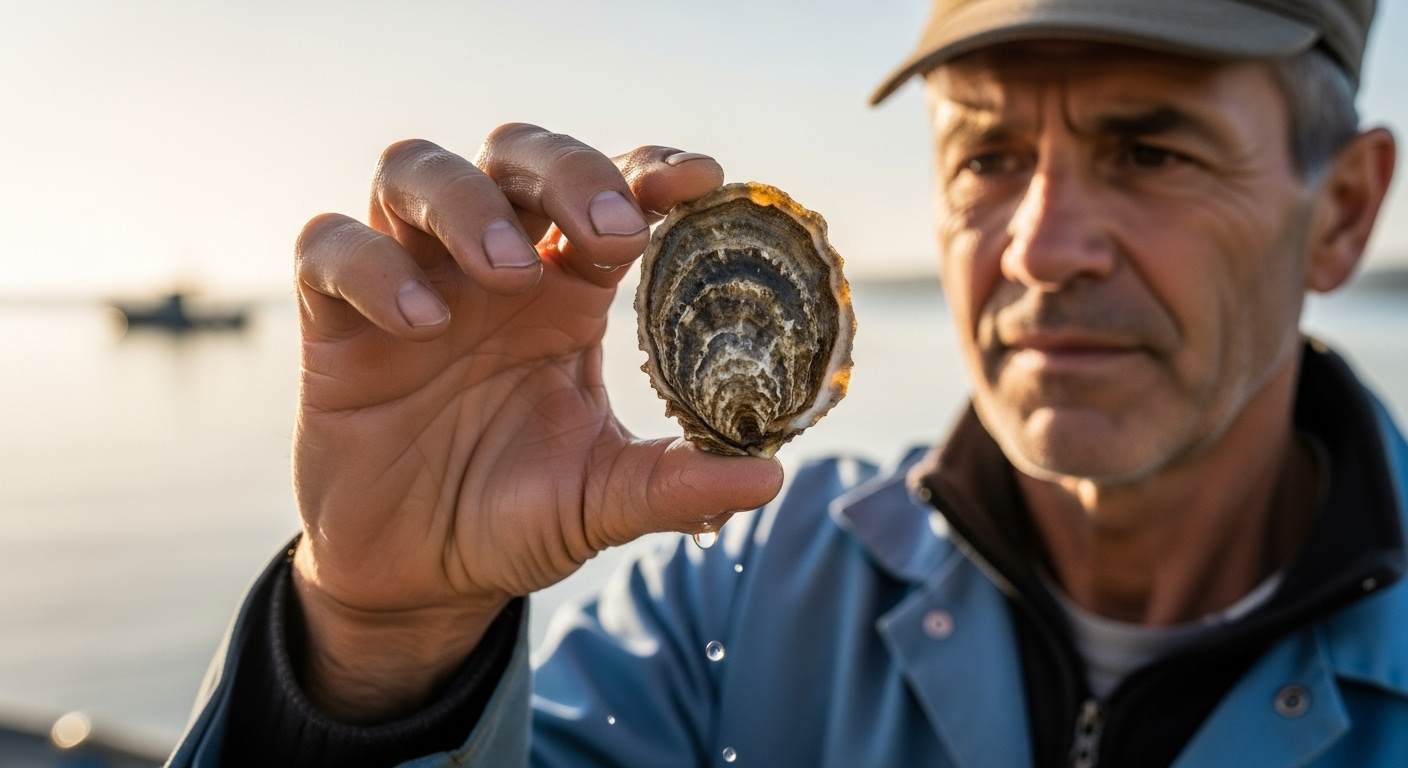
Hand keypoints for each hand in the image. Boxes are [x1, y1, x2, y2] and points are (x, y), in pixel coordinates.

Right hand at [288, 125, 782, 721]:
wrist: (418, 579)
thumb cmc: (514, 519)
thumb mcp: (601, 502)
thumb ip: (675, 486)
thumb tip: (770, 478)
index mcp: (567, 295)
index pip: (608, 196)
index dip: (648, 171)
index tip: (701, 180)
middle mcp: (491, 271)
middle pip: (518, 155)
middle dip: (566, 171)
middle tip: (608, 230)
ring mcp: (411, 283)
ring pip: (416, 170)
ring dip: (466, 201)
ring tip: (506, 271)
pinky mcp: (334, 322)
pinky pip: (330, 248)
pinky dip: (372, 266)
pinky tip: (420, 324)